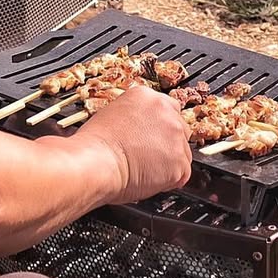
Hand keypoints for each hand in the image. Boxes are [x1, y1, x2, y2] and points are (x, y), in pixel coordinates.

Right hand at [76, 83, 192, 203]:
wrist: (95, 163)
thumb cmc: (94, 145)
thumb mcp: (111, 115)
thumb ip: (135, 118)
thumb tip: (141, 130)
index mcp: (147, 97)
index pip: (168, 110)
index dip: (160, 128)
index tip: (153, 138)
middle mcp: (166, 112)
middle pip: (180, 130)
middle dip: (168, 144)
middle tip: (148, 156)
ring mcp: (176, 137)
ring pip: (183, 153)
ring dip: (169, 163)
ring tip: (144, 168)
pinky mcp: (179, 163)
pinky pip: (181, 174)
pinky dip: (169, 180)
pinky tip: (149, 179)